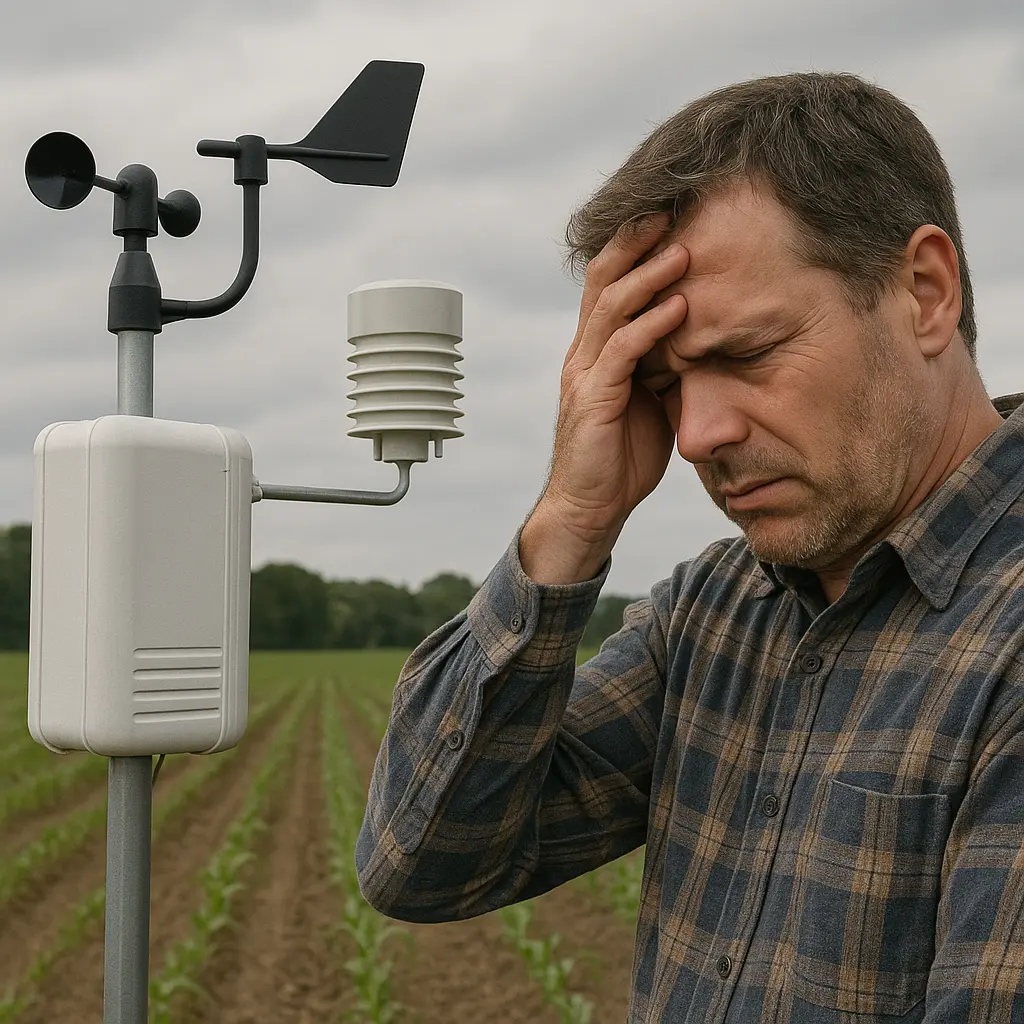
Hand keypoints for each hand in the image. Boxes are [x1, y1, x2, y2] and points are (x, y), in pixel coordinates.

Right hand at [521, 215, 688, 583]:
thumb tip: (703, 341)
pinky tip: (678, 307)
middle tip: (670, 210)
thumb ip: (664, 368)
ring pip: (610, 309)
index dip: (634, 248)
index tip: (669, 217)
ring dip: (647, 277)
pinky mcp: (592, 399)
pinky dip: (650, 326)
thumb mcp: (650, 403)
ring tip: (681, 251)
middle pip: (603, 282)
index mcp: (596, 351)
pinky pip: (621, 351)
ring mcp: (584, 374)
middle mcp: (584, 354)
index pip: (610, 284)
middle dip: (636, 244)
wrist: (589, 509)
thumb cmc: (620, 459)